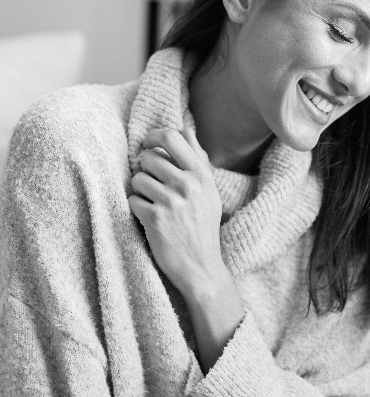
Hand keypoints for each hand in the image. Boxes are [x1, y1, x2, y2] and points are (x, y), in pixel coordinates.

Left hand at [128, 127, 223, 300]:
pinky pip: (132, 199)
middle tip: (150, 183)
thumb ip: (197, 159)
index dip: (153, 137)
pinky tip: (148, 217)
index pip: (172, 137)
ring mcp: (172, 201)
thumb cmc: (203, 226)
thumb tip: (186, 129)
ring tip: (152, 203)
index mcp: (202, 174)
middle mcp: (188, 185)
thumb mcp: (209, 191)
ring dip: (139, 190)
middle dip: (144, 169)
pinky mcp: (155, 219)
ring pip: (137, 179)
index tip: (147, 146)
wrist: (201, 267)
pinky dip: (136, 208)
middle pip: (148, 158)